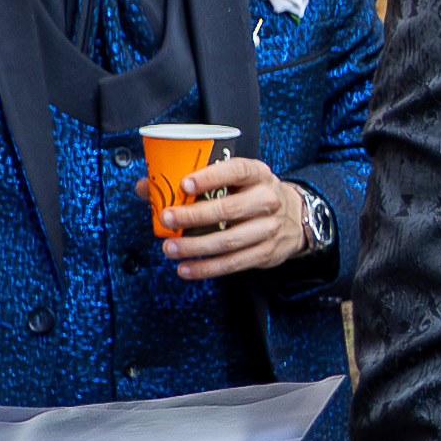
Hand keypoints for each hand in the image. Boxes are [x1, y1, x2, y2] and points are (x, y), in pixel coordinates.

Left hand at [158, 156, 313, 277]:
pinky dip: (208, 268)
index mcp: (257, 174)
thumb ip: (190, 181)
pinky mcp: (266, 252)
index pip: (236, 171)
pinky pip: (234, 263)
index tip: (185, 185)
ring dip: (196, 246)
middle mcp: (267, 200)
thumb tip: (146, 187)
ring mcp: (269, 228)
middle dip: (194, 216)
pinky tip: (187, 268)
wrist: (293, 218)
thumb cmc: (251, 194)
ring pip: (229, 240)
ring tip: (170, 248)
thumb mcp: (233, 179)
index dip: (211, 177)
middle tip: (167, 218)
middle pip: (229, 209)